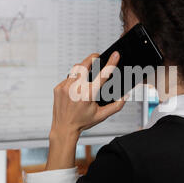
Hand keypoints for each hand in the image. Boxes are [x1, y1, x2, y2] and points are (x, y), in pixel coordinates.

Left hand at [46, 52, 126, 169]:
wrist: (63, 128)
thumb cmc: (82, 122)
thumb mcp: (102, 115)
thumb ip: (116, 106)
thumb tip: (125, 96)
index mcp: (88, 95)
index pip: (103, 75)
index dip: (111, 63)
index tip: (116, 54)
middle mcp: (75, 89)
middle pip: (85, 64)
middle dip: (92, 58)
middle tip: (98, 57)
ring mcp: (65, 87)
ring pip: (75, 69)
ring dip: (82, 69)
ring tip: (87, 75)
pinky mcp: (58, 87)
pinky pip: (68, 77)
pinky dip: (74, 79)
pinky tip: (76, 88)